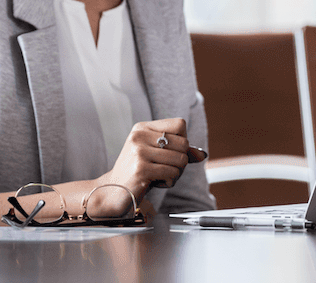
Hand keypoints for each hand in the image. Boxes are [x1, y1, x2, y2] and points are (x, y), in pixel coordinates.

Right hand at [92, 118, 207, 214]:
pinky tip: (154, 183)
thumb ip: (179, 152)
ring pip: (181, 160)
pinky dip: (169, 182)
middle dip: (181, 161)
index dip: (182, 142)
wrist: (112, 192)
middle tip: (166, 170)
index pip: (180, 124)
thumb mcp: (158, 157)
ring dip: (176, 174)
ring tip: (158, 177)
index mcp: (142, 128)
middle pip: (184, 144)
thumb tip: (203, 154)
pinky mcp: (140, 169)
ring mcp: (138, 152)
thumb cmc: (138, 173)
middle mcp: (139, 136)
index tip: (169, 154)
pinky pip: (173, 174)